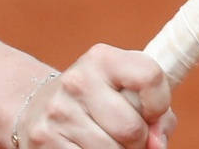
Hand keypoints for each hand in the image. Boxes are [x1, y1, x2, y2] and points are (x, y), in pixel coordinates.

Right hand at [13, 45, 174, 148]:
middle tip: (124, 135)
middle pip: (132, 128)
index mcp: (102, 59)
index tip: (150, 112)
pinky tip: (85, 146)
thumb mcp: (126, 93)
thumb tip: (155, 145)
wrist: (39, 108)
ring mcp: (59, 111)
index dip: (159, 104)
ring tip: (105, 140)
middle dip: (137, 140)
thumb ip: (157, 115)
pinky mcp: (45, 139)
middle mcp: (77, 81)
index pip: (149, 76)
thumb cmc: (100, 103)